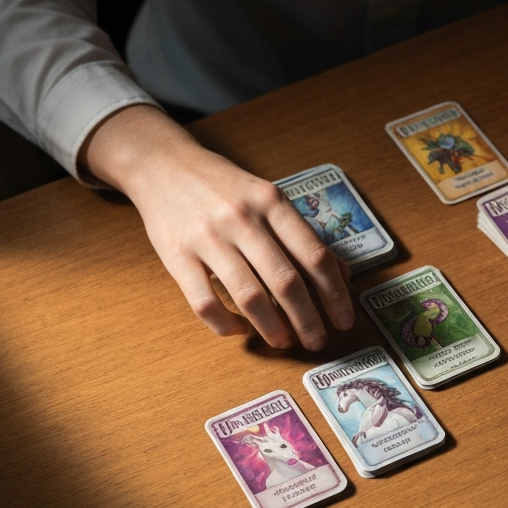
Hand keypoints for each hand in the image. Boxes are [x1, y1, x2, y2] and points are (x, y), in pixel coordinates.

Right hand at [81, 105, 353, 349]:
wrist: (162, 164)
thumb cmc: (225, 187)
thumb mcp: (269, 198)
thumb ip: (302, 235)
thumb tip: (343, 275)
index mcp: (271, 202)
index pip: (314, 256)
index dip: (334, 294)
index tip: (344, 321)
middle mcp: (242, 218)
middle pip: (286, 281)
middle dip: (308, 320)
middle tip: (318, 342)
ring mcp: (207, 237)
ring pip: (248, 296)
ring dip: (272, 328)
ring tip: (284, 342)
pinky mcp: (176, 256)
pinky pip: (204, 302)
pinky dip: (226, 325)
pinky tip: (240, 330)